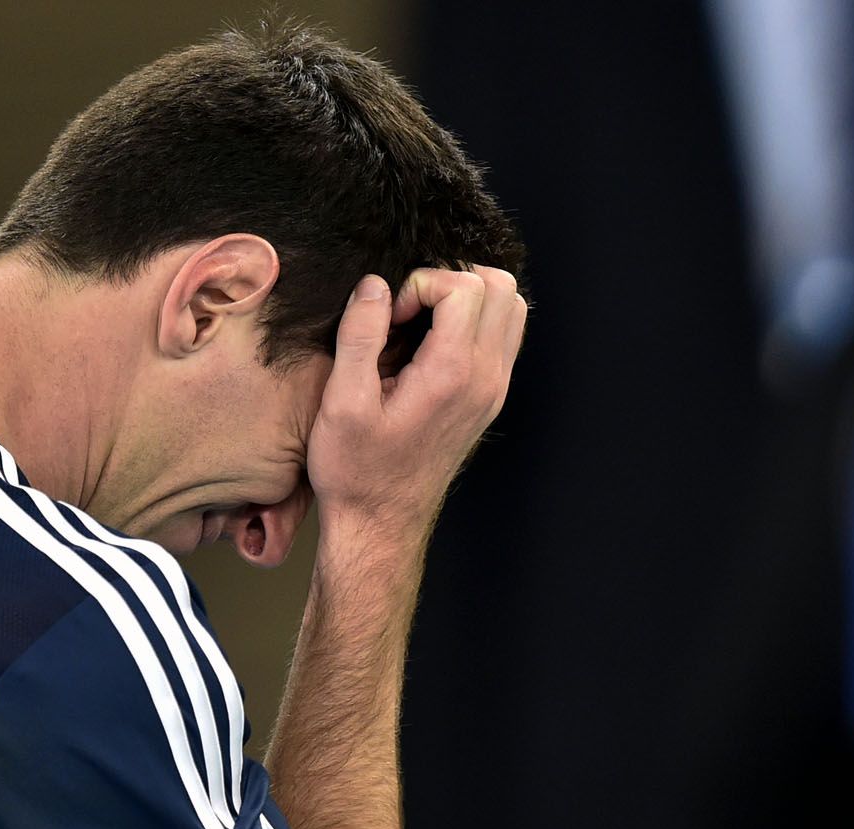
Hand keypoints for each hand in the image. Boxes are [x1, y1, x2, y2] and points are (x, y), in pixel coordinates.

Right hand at [307, 266, 524, 544]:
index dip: (421, 283)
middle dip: (449, 280)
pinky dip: (475, 323)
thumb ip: (360, 336)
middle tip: (408, 310)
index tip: (388, 316)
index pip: (465, 286)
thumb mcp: (342, 402)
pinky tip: (432, 344)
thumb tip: (374, 286)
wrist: (380, 524)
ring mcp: (493, 390)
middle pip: (500, 288)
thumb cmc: (357, 472)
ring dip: (467, 299)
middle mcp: (485, 379)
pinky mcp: (489, 400)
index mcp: (452, 374)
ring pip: (511, 309)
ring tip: (422, 321)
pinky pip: (503, 338)